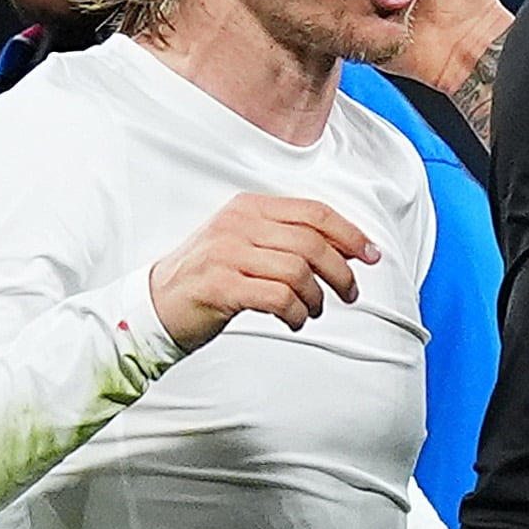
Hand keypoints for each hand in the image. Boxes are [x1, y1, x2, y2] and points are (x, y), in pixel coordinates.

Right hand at [147, 193, 377, 351]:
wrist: (156, 304)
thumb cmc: (209, 276)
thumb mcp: (245, 243)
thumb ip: (287, 239)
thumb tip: (346, 248)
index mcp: (249, 207)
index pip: (313, 213)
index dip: (350, 234)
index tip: (371, 255)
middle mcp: (238, 224)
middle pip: (312, 243)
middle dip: (342, 272)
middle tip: (349, 294)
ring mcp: (226, 253)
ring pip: (298, 271)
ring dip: (316, 298)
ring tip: (311, 311)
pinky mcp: (219, 285)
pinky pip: (278, 297)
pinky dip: (296, 313)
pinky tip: (293, 321)